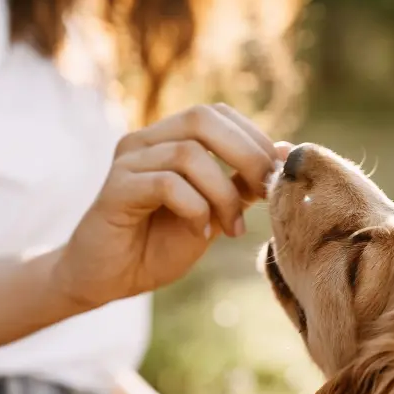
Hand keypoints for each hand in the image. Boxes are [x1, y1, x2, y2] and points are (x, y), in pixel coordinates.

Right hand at [50, 103, 289, 308]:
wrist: (108, 279)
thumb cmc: (157, 245)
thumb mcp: (213, 212)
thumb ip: (241, 183)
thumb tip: (286, 153)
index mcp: (168, 138)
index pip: (217, 114)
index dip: (254, 139)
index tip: (276, 177)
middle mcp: (145, 141)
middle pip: (203, 119)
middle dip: (246, 155)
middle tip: (265, 193)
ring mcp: (128, 161)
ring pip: (189, 153)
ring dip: (222, 193)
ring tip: (230, 228)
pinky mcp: (116, 188)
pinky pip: (166, 184)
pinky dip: (195, 208)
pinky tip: (199, 232)